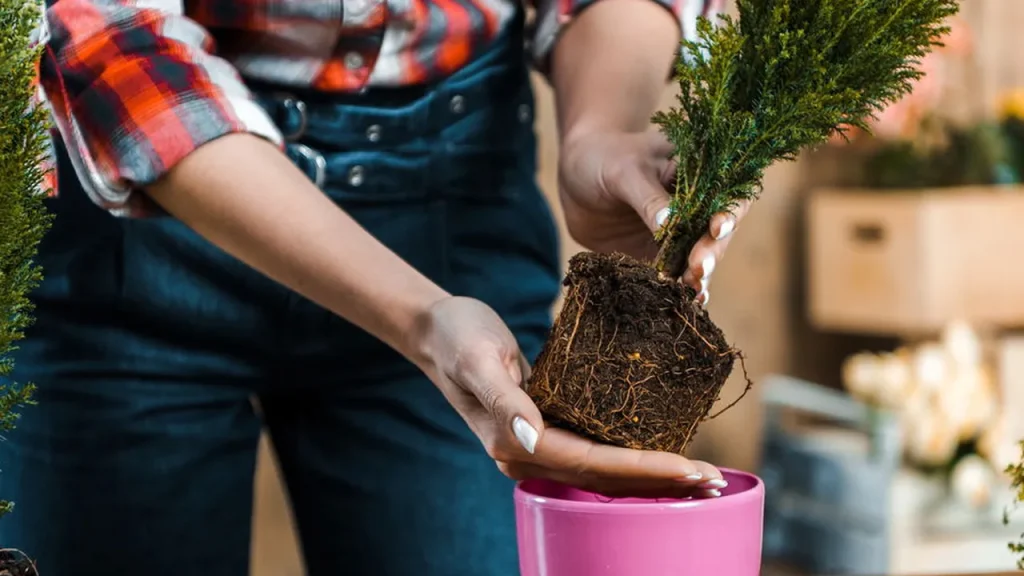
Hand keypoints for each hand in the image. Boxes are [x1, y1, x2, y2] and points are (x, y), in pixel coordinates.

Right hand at [412, 296, 727, 497]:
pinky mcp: (548, 429)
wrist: (439, 330)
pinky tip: (662, 454)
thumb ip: (504, 400)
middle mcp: (531, 453)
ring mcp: (539, 445)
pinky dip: (633, 457)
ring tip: (701, 478)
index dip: (643, 468)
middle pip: (606, 479)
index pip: (593, 464)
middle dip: (660, 481)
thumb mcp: (478, 360)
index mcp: (516, 444)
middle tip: (714, 482)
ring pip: (606, 471)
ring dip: (652, 476)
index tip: (690, 468)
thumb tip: (530, 439)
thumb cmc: (458, 337)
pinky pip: (598, 451)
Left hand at [558, 129, 750, 304]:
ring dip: (699, 276)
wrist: (574, 174)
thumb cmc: (603, 158)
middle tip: (698, 267)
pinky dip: (679, 289)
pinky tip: (684, 302)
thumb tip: (670, 224)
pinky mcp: (657, 256)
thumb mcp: (624, 172)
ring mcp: (678, 235)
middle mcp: (696, 208)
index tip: (717, 228)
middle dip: (711, 252)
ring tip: (691, 290)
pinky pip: (674, 275)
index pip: (729, 194)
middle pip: (717, 235)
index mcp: (698, 176)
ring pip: (699, 259)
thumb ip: (648, 198)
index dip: (731, 212)